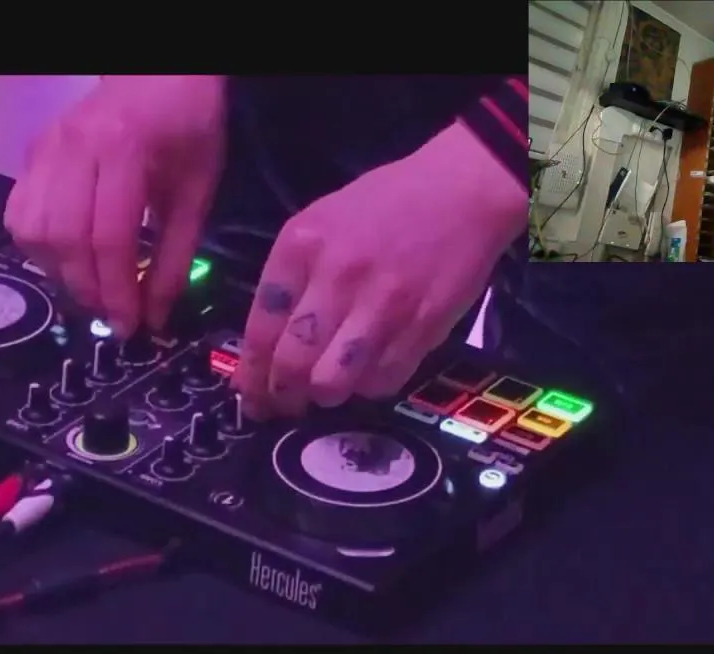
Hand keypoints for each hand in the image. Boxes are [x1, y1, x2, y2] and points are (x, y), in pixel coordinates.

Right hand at [3, 76, 225, 336]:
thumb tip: (155, 318)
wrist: (157, 74)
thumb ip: (176, 257)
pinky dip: (38, 247)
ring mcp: (45, 148)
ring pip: (32, 229)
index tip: (130, 325)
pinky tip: (66, 258)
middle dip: (87, 288)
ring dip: (58, 272)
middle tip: (111, 312)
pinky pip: (19, 213)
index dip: (116, 290)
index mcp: (123, 150)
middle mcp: (73, 147)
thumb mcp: (196, 192)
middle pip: (64, 237)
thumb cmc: (187, 129)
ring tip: (90, 286)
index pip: (109, 237)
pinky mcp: (31, 154)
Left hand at [233, 121, 526, 416]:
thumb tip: (269, 344)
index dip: (252, 374)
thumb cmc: (384, 203)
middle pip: (292, 363)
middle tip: (285, 404)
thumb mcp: (320, 222)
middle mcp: (337, 277)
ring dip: (324, 397)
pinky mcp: (422, 328)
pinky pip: (382, 381)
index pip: (261, 328)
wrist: (461, 190)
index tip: (252, 394)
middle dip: (282, 397)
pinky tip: (367, 373)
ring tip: (326, 392)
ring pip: (334, 383)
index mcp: (302, 246)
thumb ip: (292, 278)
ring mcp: (382, 306)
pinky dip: (368, 387)